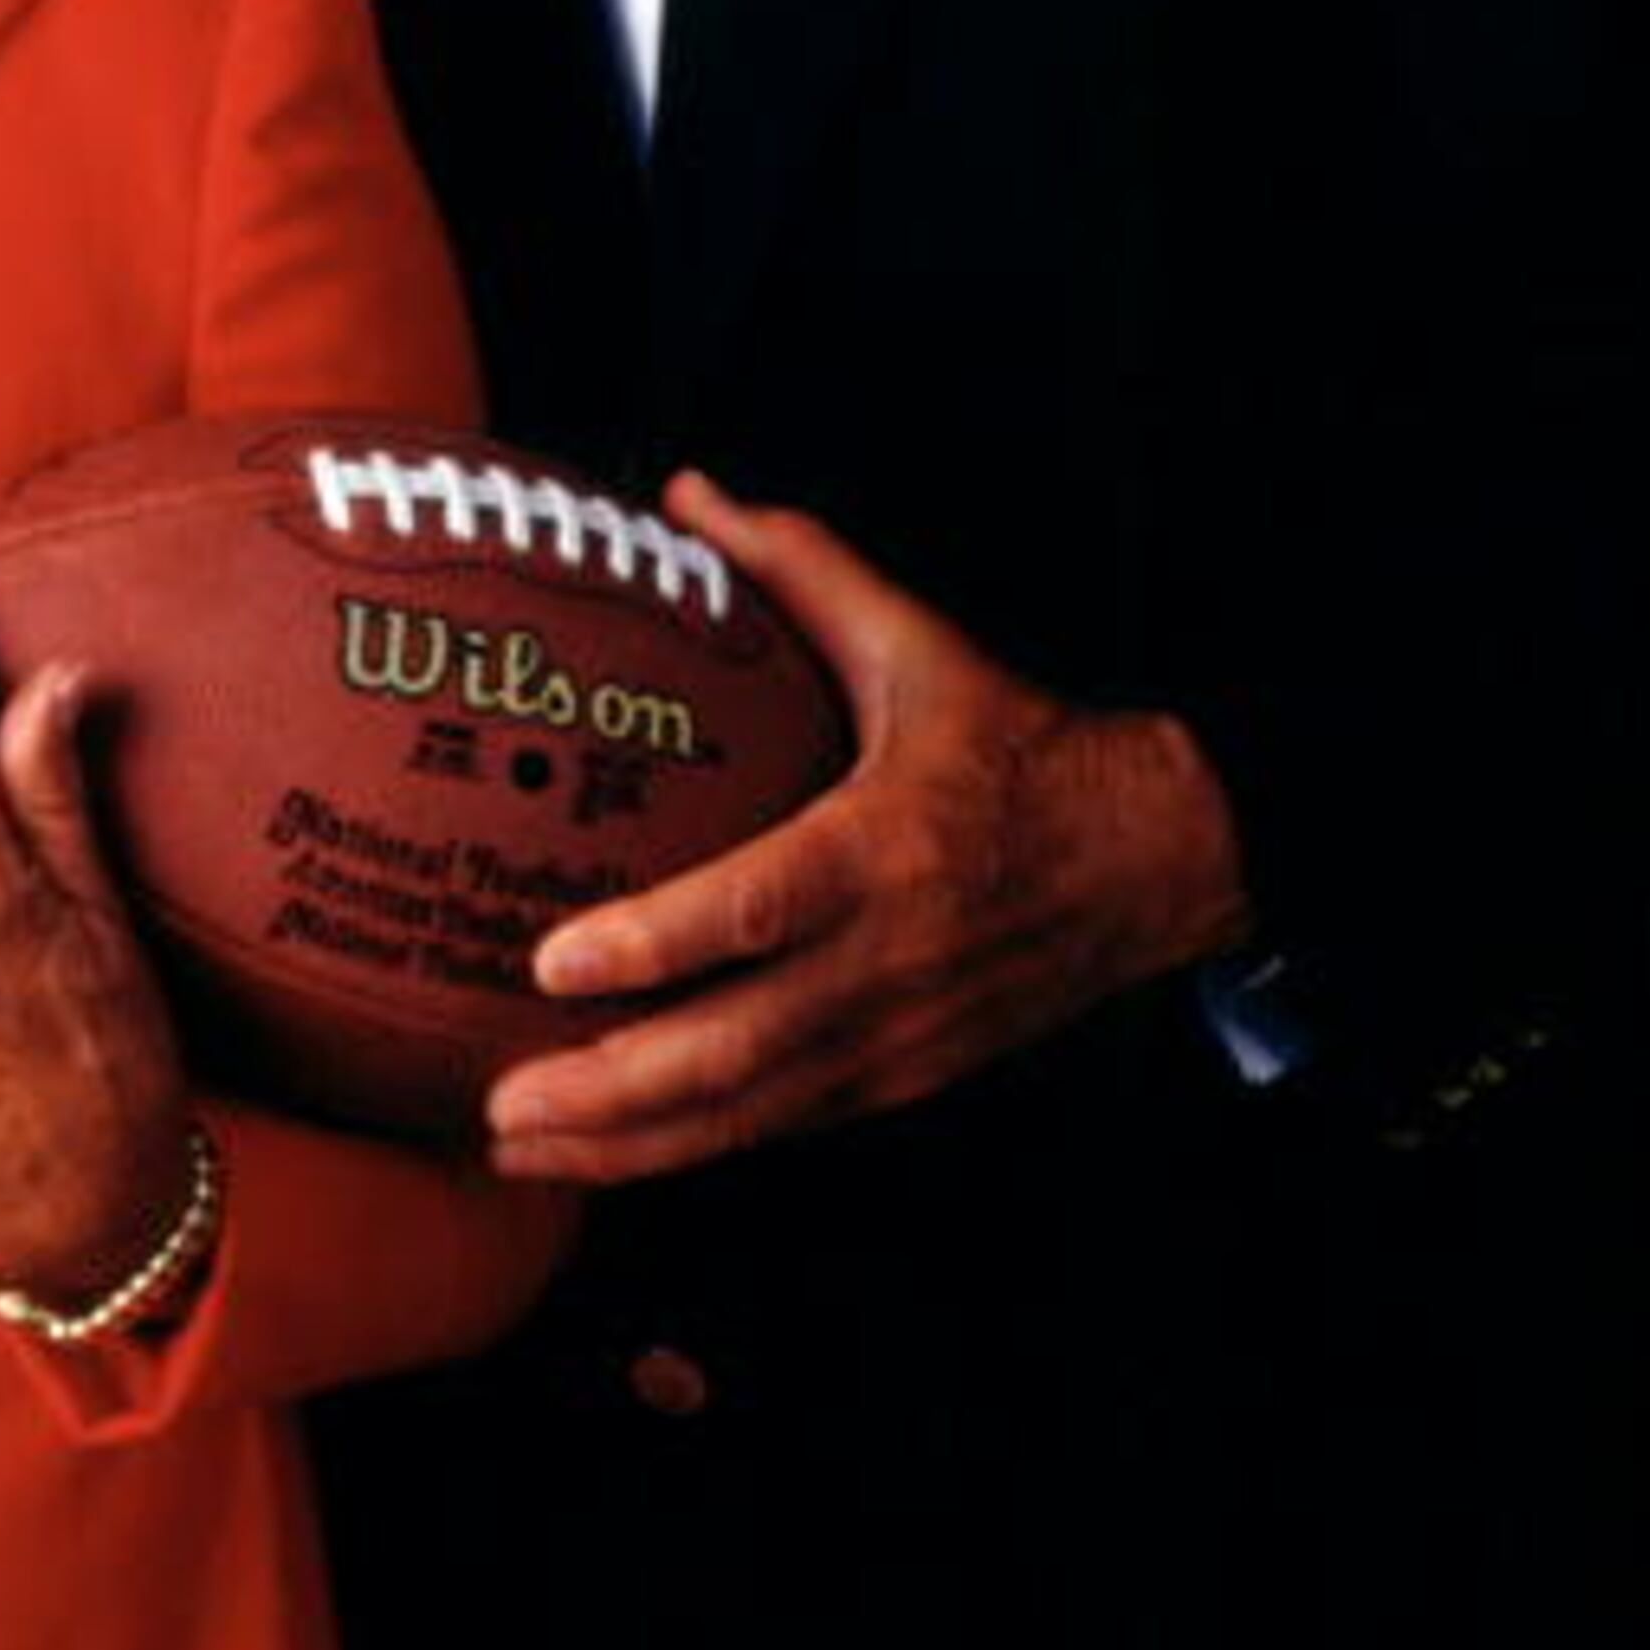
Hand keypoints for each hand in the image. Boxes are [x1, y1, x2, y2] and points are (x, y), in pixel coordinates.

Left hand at [486, 472, 1252, 1182]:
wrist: (1154, 859)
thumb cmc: (1014, 741)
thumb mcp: (916, 642)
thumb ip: (799, 565)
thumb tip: (684, 495)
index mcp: (884, 847)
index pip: (756, 909)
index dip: (654, 946)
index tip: (551, 964)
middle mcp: (888, 961)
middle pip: (736, 1050)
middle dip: (609, 1091)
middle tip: (495, 1104)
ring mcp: (898, 1038)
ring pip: (751, 1114)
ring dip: (631, 1144)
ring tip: (513, 1145)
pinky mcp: (903, 1082)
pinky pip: (782, 1126)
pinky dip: (690, 1150)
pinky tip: (604, 1155)